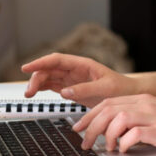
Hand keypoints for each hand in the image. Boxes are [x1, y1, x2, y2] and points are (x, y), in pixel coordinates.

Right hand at [21, 53, 137, 106]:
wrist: (129, 95)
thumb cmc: (122, 89)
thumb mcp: (106, 89)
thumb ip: (86, 89)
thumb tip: (65, 92)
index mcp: (84, 65)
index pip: (58, 60)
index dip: (41, 62)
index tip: (26, 67)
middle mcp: (76, 70)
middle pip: (49, 69)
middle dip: (36, 77)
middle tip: (29, 91)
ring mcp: (72, 79)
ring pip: (49, 77)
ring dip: (37, 83)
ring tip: (29, 94)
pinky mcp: (71, 89)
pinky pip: (52, 85)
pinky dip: (42, 88)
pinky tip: (34, 92)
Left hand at [72, 94, 155, 153]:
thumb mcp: (155, 115)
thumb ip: (134, 117)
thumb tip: (109, 130)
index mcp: (142, 99)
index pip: (107, 102)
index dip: (89, 116)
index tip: (78, 128)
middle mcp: (146, 104)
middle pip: (108, 110)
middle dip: (90, 128)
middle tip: (85, 143)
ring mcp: (153, 116)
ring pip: (117, 120)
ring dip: (107, 136)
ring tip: (109, 148)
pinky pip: (133, 134)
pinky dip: (124, 144)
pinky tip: (125, 150)